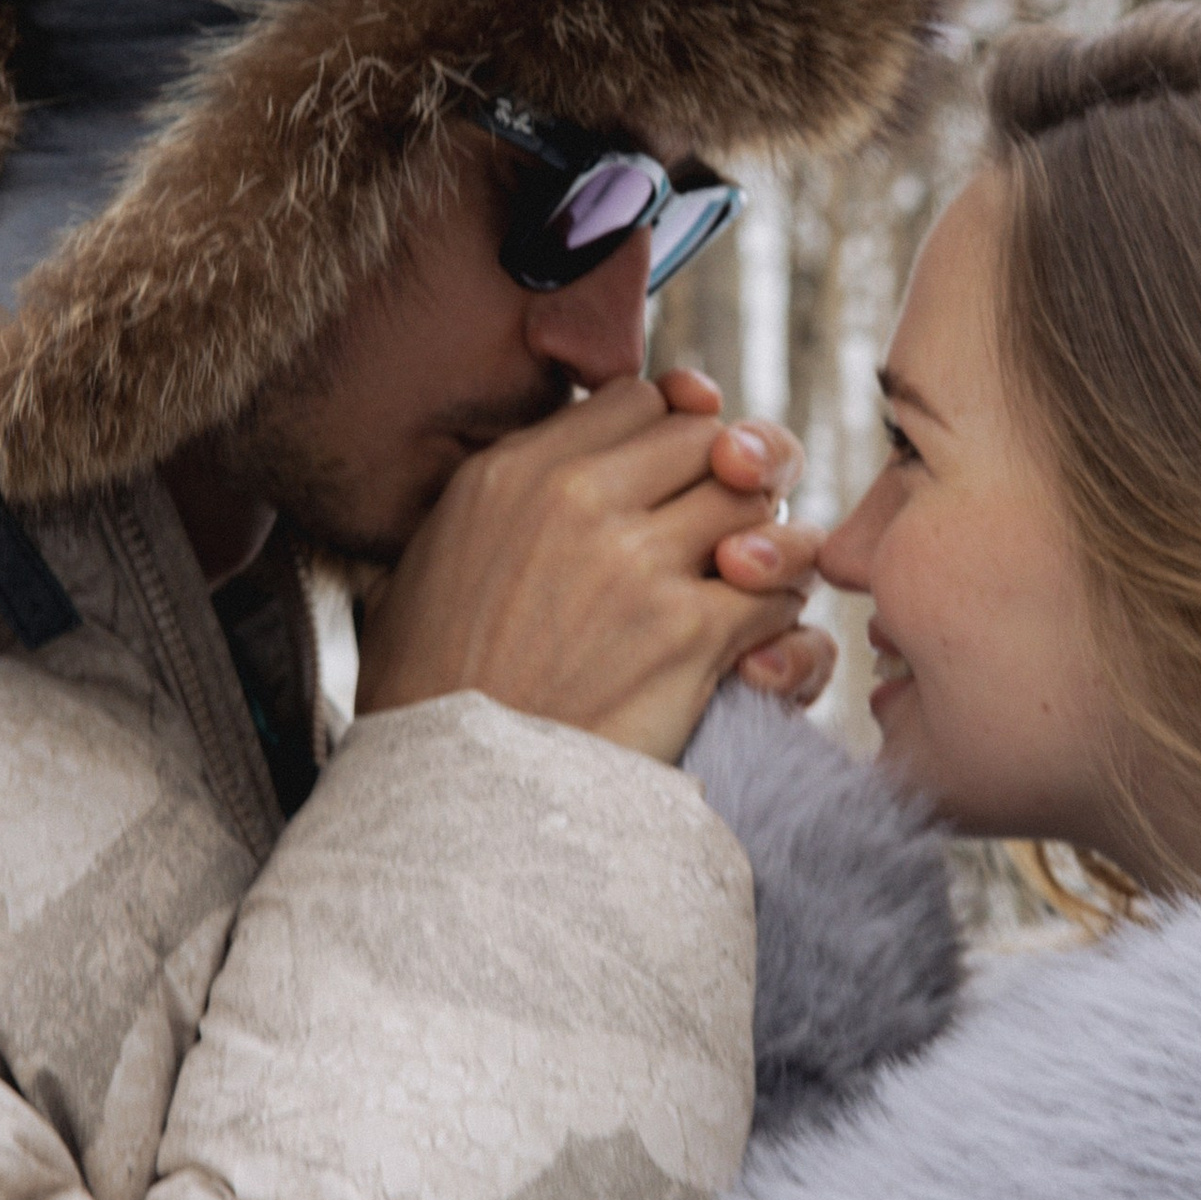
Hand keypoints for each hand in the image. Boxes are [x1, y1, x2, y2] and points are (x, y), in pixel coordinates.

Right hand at [355, 374, 821, 760]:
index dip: (673, 433)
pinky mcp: (689, 632)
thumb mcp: (422, 568)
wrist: (453, 799)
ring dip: (765, 548)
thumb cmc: (431, 696)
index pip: (641, 399)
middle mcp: (577, 499)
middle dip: (730, 482)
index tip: (678, 478)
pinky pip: (777, 592)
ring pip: (757, 508)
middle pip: (710, 440)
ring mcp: (638, 562)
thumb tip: (539, 458)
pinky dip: (778, 619)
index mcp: (513, 473)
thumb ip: (489, 504)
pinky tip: (750, 650)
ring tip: (743, 587)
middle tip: (723, 535)